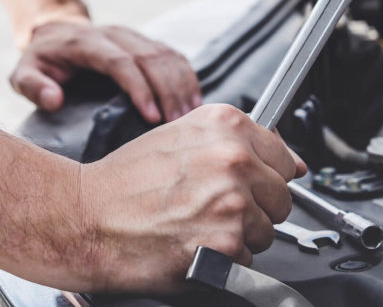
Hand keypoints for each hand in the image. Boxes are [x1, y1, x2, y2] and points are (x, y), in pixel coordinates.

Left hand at [10, 21, 201, 122]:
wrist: (59, 31)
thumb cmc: (44, 60)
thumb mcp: (24, 72)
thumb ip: (32, 85)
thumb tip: (55, 100)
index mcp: (86, 42)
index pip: (120, 62)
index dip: (139, 88)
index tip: (152, 117)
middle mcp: (116, 34)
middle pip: (151, 58)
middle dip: (168, 91)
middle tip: (178, 122)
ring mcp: (135, 35)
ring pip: (167, 55)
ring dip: (182, 84)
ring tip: (190, 114)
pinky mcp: (147, 41)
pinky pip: (174, 54)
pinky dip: (187, 76)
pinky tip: (194, 98)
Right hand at [81, 104, 306, 292]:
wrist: (87, 215)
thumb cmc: (128, 179)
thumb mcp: (184, 136)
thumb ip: (239, 142)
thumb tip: (294, 161)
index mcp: (227, 124)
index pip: (285, 157)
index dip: (267, 176)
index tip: (250, 182)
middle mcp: (234, 156)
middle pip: (282, 196)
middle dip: (257, 206)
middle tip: (217, 206)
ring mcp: (232, 198)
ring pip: (268, 228)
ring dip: (242, 233)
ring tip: (200, 223)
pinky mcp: (226, 240)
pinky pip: (250, 257)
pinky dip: (228, 258)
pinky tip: (195, 242)